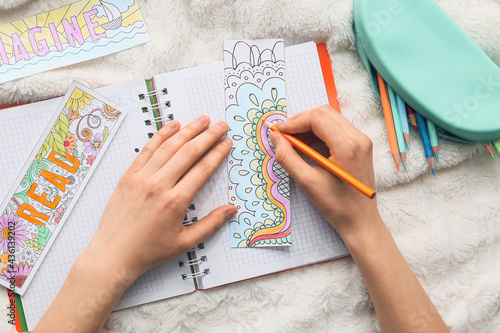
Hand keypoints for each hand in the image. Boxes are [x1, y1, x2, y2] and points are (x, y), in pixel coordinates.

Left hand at [82, 115, 236, 281]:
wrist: (113, 254)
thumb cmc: (149, 251)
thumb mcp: (185, 242)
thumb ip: (211, 224)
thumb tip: (232, 210)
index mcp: (175, 202)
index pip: (203, 169)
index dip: (217, 153)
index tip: (226, 143)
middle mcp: (159, 185)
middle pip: (188, 152)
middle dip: (207, 136)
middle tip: (220, 125)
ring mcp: (141, 178)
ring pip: (169, 147)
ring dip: (188, 130)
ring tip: (202, 120)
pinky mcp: (128, 176)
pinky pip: (147, 150)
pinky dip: (161, 135)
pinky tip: (173, 126)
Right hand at [270, 105, 378, 237]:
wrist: (361, 221)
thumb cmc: (337, 206)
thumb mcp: (307, 182)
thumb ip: (288, 157)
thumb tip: (275, 138)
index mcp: (348, 146)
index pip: (317, 118)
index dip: (294, 122)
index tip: (278, 132)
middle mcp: (359, 138)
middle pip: (324, 113)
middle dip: (300, 121)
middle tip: (283, 135)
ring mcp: (362, 141)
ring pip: (330, 118)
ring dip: (309, 125)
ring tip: (293, 141)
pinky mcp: (361, 146)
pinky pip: (337, 128)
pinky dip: (319, 132)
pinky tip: (307, 145)